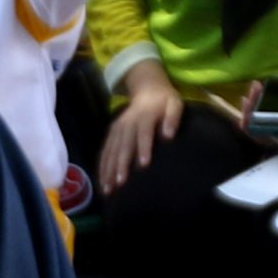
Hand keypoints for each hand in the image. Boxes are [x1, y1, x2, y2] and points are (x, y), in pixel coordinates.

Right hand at [98, 64, 182, 194]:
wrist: (147, 89)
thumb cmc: (164, 102)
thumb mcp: (175, 103)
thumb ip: (173, 117)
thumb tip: (169, 135)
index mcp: (144, 115)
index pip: (143, 133)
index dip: (143, 147)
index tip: (144, 164)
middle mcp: (127, 123)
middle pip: (123, 145)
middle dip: (121, 164)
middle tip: (121, 183)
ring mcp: (117, 128)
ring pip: (111, 150)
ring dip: (108, 169)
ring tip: (108, 188)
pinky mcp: (112, 133)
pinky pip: (105, 150)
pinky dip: (102, 166)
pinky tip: (102, 182)